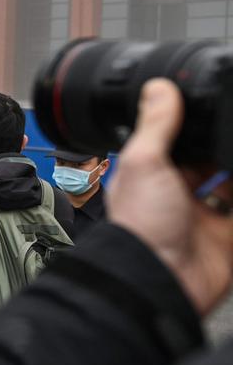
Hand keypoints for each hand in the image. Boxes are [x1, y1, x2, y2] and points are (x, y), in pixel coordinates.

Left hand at [109, 79, 232, 315]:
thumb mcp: (144, 163)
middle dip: (223, 150)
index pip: (177, 145)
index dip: (194, 130)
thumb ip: (156, 126)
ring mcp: (204, 219)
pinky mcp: (228, 239)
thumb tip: (159, 87)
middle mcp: (177, 196)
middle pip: (208, 166)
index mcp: (150, 176)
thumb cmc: (140, 225)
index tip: (212, 110)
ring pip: (230, 187)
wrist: (160, 278)